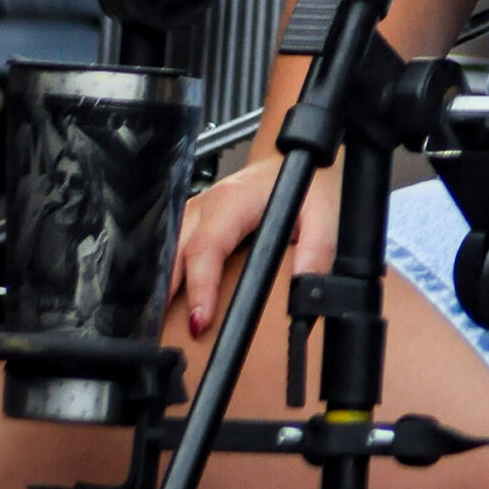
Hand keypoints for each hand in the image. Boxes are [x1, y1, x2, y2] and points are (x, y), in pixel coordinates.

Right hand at [172, 154, 341, 336]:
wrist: (301, 154)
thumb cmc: (307, 179)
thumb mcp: (324, 214)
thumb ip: (316, 253)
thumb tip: (304, 293)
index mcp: (234, 201)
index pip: (206, 247)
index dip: (200, 286)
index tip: (199, 321)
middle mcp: (208, 204)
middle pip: (175, 252)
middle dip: (168, 294)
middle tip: (171, 334)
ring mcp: (198, 209)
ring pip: (168, 251)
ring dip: (165, 286)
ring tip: (164, 326)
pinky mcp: (196, 219)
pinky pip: (173, 247)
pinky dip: (170, 274)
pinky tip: (172, 299)